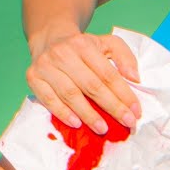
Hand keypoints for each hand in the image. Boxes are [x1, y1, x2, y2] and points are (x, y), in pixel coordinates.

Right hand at [26, 30, 141, 132]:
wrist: (49, 40)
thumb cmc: (82, 48)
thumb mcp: (106, 43)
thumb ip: (124, 57)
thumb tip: (134, 78)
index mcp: (84, 45)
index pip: (107, 74)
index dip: (123, 94)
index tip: (135, 111)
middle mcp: (63, 53)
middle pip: (91, 85)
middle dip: (111, 107)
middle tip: (126, 123)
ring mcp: (46, 66)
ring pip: (70, 94)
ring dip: (88, 114)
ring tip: (103, 129)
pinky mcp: (33, 77)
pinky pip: (49, 99)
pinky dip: (62, 113)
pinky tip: (76, 124)